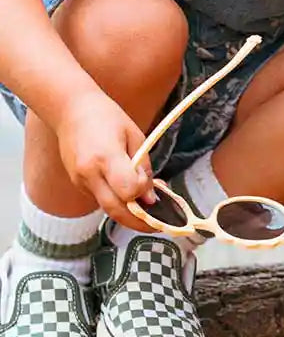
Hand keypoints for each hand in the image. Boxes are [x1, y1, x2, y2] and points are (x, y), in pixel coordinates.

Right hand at [52, 90, 155, 228]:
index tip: (155, 189)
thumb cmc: (107, 118)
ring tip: (150, 210)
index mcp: (105, 157)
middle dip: (139, 221)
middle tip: (159, 225)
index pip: (127, 190)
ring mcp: (80, 181)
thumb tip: (151, 197)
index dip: (143, 193)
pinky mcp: (77, 184)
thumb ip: (143, 166)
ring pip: (107, 208)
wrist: (71, 111)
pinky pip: (100, 199)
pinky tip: (131, 196)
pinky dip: (117, 202)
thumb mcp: (134, 135)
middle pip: (115, 209)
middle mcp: (88, 174)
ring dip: (129, 214)